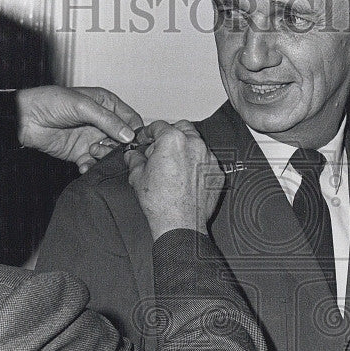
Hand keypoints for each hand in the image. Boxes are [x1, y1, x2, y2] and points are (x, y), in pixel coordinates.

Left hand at [15, 86, 143, 172]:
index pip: (131, 120)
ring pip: (110, 154)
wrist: (24, 119)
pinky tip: (84, 166)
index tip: (134, 143)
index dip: (135, 132)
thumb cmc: (50, 102)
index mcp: (107, 105)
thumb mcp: (82, 106)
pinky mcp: (81, 153)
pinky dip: (91, 167)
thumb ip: (107, 120)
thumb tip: (129, 135)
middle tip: (105, 147)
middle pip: (123, 140)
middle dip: (118, 148)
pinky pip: (93, 163)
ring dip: (104, 157)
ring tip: (91, 152)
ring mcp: (92, 138)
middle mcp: (102, 122)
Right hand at [124, 120, 222, 238]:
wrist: (180, 224)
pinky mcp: (216, 172)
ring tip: (172, 163)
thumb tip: (132, 155)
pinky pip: (205, 160)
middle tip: (159, 148)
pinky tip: (185, 175)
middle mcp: (194, 145)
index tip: (145, 139)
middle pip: (181, 128)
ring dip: (184, 147)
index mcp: (173, 141)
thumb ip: (135, 160)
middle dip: (170, 134)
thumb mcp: (138, 177)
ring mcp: (208, 158)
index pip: (159, 126)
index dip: (148, 132)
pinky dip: (196, 163)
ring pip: (196, 143)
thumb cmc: (161, 203)